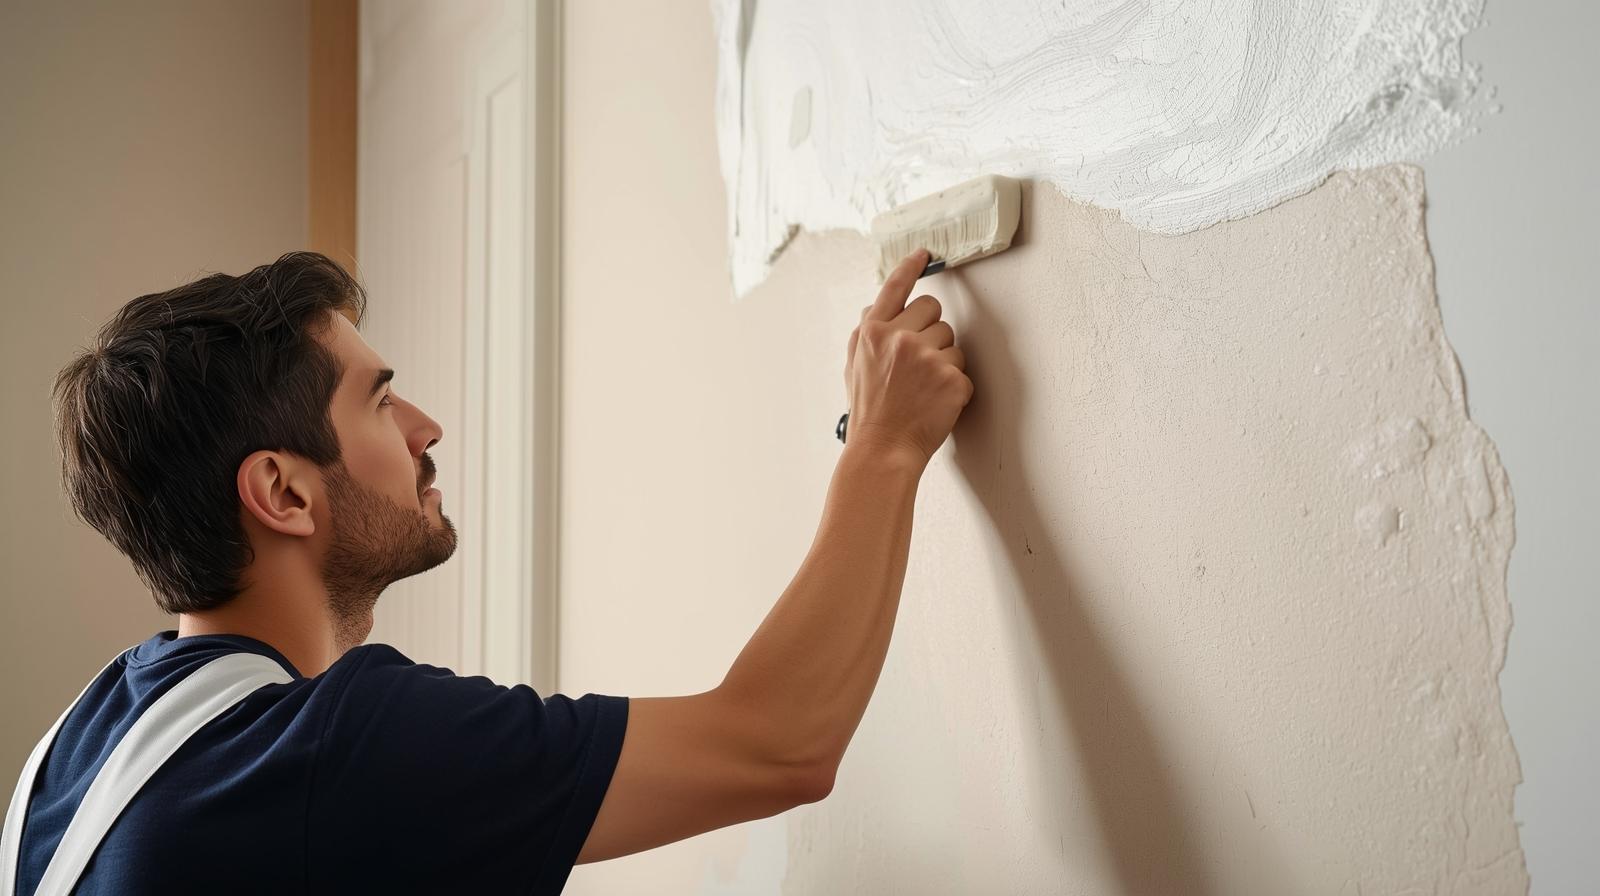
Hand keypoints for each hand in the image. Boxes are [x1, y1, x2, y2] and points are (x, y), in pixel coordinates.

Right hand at [843, 249, 973, 468]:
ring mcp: (927, 358)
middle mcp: (899, 338)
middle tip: (917, 362)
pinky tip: (935, 402)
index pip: (894, 288)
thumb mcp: (854, 366)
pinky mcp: (952, 378)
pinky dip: (955, 388)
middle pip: (933, 309)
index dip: (910, 267)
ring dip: (944, 361)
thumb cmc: (869, 413)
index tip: (923, 255)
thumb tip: (878, 308)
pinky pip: (963, 370)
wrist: (882, 450)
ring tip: (923, 388)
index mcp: (872, 332)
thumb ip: (868, 334)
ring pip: (951, 341)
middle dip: (930, 330)